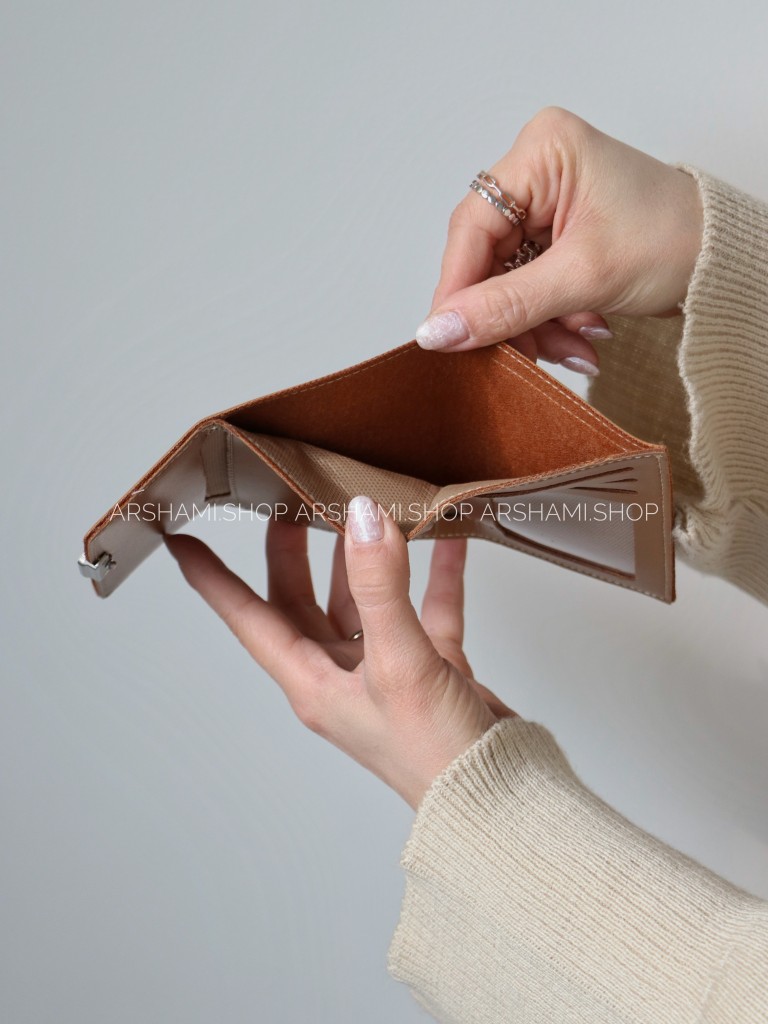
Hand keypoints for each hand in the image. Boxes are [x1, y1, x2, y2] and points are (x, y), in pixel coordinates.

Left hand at [165, 496, 514, 809]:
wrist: (499, 799)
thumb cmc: (436, 757)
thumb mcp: (399, 664)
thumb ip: (381, 587)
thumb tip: (362, 518)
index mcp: (313, 683)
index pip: (250, 620)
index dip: (213, 581)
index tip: (184, 542)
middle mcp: (341, 675)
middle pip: (302, 600)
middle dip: (292, 551)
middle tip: (288, 499)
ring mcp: (387, 670)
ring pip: (364, 599)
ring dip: (367, 557)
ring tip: (367, 506)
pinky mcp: (431, 667)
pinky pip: (427, 608)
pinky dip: (436, 575)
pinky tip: (449, 540)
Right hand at [415, 106, 703, 373]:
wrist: (728, 262)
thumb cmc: (679, 240)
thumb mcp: (585, 277)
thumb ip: (506, 306)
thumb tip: (439, 331)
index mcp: (542, 153)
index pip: (473, 227)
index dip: (457, 287)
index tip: (445, 337)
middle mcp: (539, 172)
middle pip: (488, 259)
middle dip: (510, 314)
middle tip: (523, 356)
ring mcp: (549, 205)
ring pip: (508, 282)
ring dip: (534, 326)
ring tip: (572, 350)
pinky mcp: (560, 237)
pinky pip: (531, 289)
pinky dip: (550, 322)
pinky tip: (580, 339)